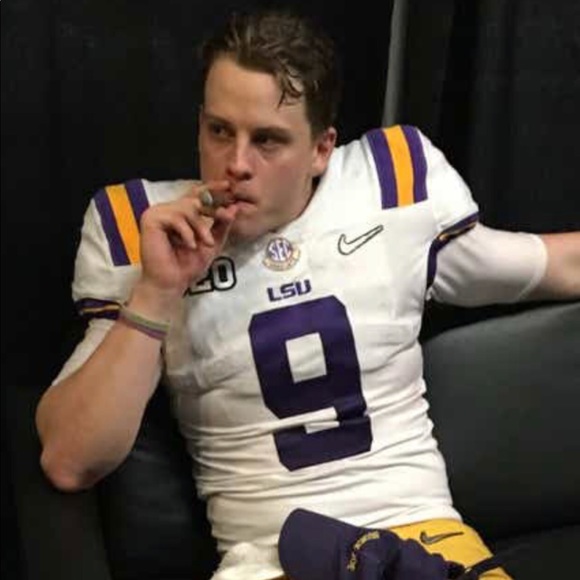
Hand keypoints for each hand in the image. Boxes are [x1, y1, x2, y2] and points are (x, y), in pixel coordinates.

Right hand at [136, 180, 237, 306]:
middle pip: (195, 198)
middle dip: (212, 211)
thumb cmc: (188, 266)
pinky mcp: (150, 219)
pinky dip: (186, 233)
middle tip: (222, 221)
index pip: (196, 194)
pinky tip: (188, 245)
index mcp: (180, 213)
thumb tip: (234, 208)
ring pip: (187, 207)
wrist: (172, 283)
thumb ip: (221, 225)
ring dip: (200, 226)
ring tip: (204, 243)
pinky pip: (175, 217)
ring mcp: (157, 213)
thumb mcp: (212, 243)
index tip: (228, 186)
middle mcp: (167, 210)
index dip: (212, 188)